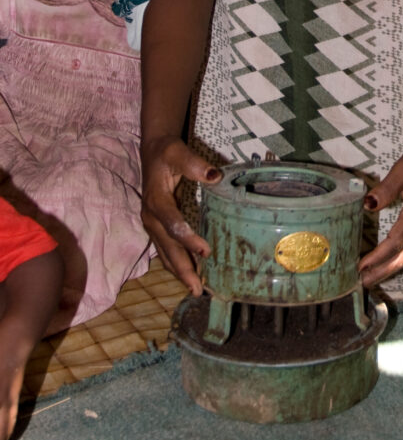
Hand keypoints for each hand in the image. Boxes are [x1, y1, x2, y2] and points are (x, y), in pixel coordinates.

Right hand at [141, 136, 221, 295]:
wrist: (152, 151)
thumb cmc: (166, 152)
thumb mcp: (177, 152)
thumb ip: (194, 164)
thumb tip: (215, 176)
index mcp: (155, 200)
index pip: (172, 224)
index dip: (188, 239)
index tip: (206, 251)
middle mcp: (150, 217)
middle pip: (167, 247)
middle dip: (182, 268)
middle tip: (197, 288)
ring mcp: (152, 224)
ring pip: (165, 252)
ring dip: (179, 271)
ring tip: (195, 288)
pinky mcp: (157, 227)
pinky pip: (166, 248)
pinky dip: (176, 262)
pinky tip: (189, 273)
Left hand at [358, 137, 402, 286]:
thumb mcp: (402, 170)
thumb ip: (386, 189)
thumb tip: (368, 205)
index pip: (395, 242)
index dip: (377, 257)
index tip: (360, 266)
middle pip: (402, 257)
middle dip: (382, 272)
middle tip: (361, 283)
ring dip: (388, 269)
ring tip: (369, 279)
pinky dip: (395, 260)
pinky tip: (383, 263)